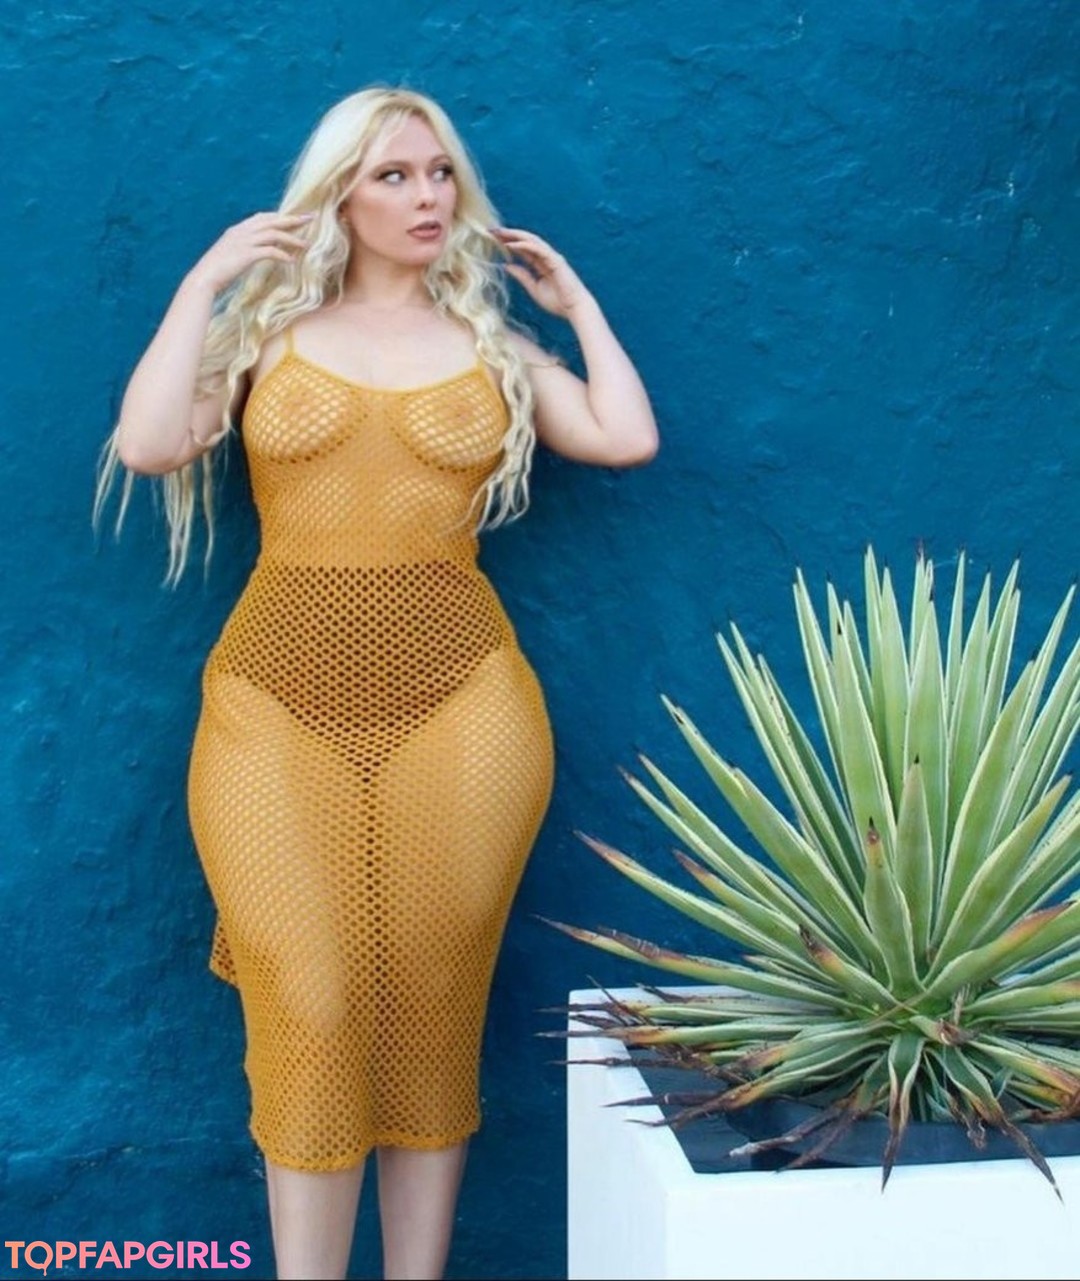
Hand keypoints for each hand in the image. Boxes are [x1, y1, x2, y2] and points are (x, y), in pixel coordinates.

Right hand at [187, 211, 313, 294]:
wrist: (204, 278)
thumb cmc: (217, 271)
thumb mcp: (231, 254)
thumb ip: (245, 248)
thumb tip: (258, 252)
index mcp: (238, 229)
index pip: (263, 217)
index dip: (280, 216)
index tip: (295, 217)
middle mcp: (241, 231)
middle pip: (272, 220)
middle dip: (292, 218)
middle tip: (310, 218)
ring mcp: (243, 242)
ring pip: (274, 234)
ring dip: (292, 238)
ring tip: (306, 244)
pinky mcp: (246, 254)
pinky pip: (270, 251)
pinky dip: (282, 255)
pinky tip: (291, 260)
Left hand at [492, 226, 591, 317]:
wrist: (574, 309)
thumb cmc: (557, 302)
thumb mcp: (533, 288)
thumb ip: (522, 276)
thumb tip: (506, 265)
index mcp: (541, 263)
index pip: (522, 248)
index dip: (508, 242)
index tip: (493, 238)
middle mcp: (546, 257)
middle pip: (525, 240)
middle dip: (509, 234)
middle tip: (492, 230)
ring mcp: (552, 257)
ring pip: (531, 240)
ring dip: (515, 235)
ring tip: (499, 232)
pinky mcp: (555, 260)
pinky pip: (538, 249)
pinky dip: (524, 245)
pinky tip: (511, 244)